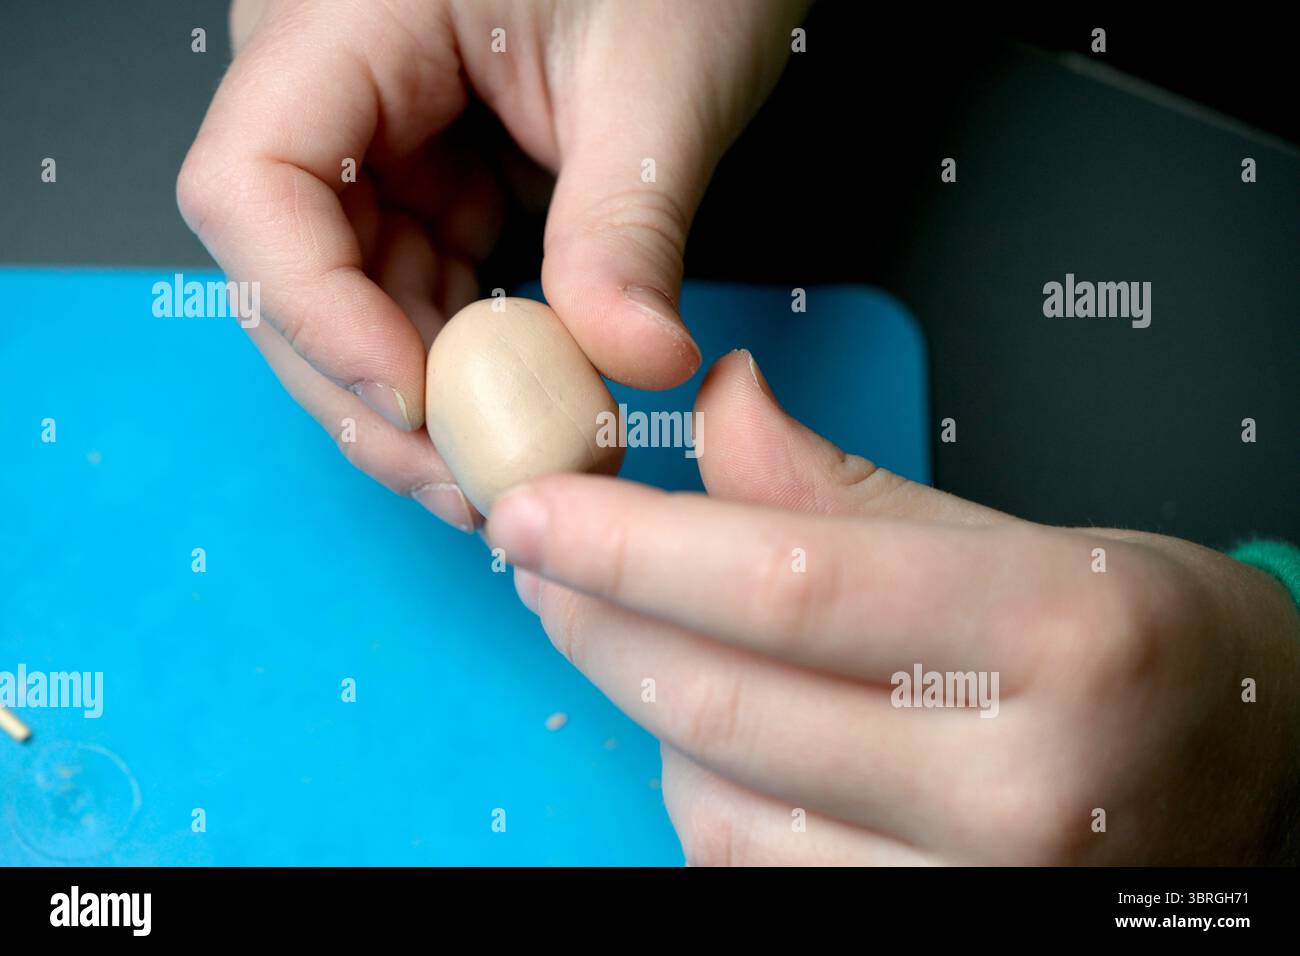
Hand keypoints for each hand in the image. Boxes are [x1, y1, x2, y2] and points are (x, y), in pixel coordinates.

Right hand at [177, 0, 806, 528]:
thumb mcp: (656, 79)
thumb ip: (625, 226)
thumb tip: (636, 362)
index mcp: (344, 19)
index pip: (254, 184)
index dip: (316, 311)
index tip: (416, 400)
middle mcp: (335, 85)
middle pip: (291, 270)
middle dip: (376, 393)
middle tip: (469, 484)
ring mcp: (381, 140)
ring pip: (357, 300)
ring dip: (427, 399)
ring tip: (509, 472)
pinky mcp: (433, 180)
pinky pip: (423, 290)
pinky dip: (468, 365)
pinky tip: (519, 419)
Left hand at [486, 350, 1299, 864]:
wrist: (1252, 777)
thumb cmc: (1142, 642)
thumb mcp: (1018, 538)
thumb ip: (841, 488)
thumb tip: (716, 408)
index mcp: (1061, 635)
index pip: (789, 584)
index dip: (632, 544)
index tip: (531, 508)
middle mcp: (1021, 788)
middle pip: (727, 703)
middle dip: (596, 621)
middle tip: (539, 558)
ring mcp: (975, 893)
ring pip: (716, 804)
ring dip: (645, 706)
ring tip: (648, 634)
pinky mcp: (927, 936)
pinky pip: (746, 870)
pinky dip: (699, 786)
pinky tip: (714, 728)